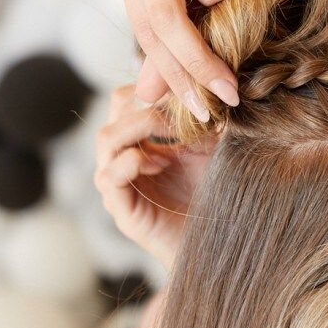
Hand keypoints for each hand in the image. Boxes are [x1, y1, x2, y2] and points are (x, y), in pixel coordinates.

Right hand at [94, 84, 215, 268]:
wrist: (220, 245)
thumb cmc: (217, 196)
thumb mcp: (215, 148)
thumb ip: (210, 118)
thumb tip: (219, 83)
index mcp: (145, 140)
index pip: (130, 97)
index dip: (153, 87)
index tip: (186, 92)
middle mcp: (126, 157)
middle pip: (115, 110)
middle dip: (147, 103)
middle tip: (179, 113)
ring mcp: (120, 183)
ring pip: (106, 138)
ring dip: (139, 128)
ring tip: (172, 137)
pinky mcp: (121, 209)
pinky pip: (109, 176)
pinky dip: (132, 162)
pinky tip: (161, 163)